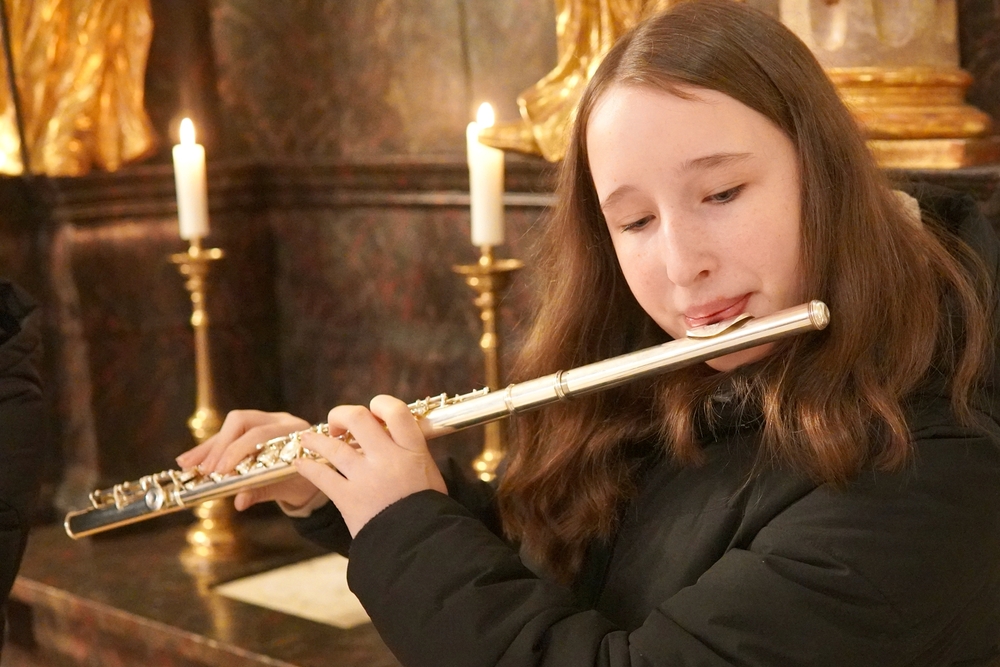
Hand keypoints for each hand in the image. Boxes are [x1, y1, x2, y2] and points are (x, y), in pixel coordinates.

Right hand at [175, 410, 319, 510]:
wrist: (314, 475)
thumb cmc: (304, 480)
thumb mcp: (289, 487)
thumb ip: (264, 490)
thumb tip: (239, 501)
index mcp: (294, 430)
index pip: (261, 433)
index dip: (238, 450)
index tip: (221, 471)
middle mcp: (278, 420)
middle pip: (241, 421)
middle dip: (219, 446)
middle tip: (204, 470)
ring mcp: (264, 421)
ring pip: (230, 427)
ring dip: (207, 447)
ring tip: (185, 464)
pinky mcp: (251, 429)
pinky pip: (227, 436)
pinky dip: (209, 449)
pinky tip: (191, 461)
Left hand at [295, 395, 446, 536]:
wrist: (420, 545)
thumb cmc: (428, 511)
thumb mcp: (430, 473)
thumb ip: (412, 452)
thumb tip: (393, 434)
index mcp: (412, 450)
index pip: (395, 410)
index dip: (380, 403)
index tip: (373, 410)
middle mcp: (388, 458)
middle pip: (358, 418)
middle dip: (342, 415)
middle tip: (338, 424)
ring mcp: (366, 478)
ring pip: (333, 446)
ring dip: (316, 439)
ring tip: (308, 438)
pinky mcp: (348, 499)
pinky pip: (321, 476)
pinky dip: (308, 467)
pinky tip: (301, 463)